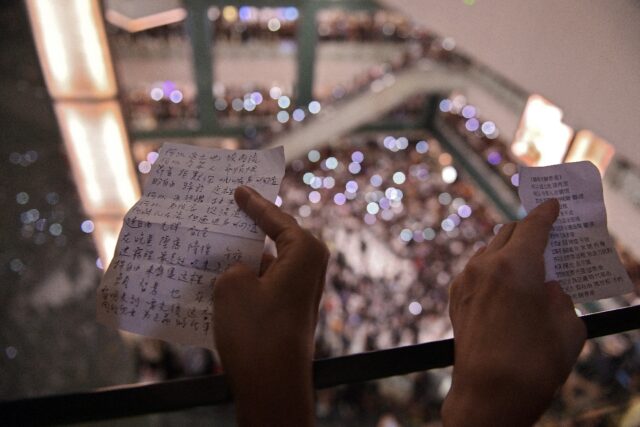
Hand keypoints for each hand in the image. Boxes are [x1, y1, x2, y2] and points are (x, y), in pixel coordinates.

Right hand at [214, 185, 328, 426]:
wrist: (272, 385)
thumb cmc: (257, 331)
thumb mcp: (232, 285)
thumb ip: (235, 265)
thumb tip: (241, 269)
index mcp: (305, 252)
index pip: (277, 218)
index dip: (254, 204)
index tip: (239, 190)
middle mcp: (310, 269)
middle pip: (276, 240)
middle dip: (249, 231)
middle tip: (227, 213)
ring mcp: (302, 293)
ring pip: (268, 265)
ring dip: (244, 260)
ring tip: (213, 249)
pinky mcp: (291, 313)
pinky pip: (267, 286)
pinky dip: (246, 282)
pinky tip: (220, 282)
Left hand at [442, 199, 585, 425]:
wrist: (487, 395)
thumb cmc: (533, 363)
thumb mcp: (567, 327)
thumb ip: (561, 297)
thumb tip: (549, 287)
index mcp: (514, 266)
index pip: (532, 226)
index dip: (546, 214)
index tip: (552, 204)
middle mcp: (484, 266)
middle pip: (507, 233)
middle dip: (527, 230)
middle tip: (544, 235)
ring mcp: (464, 281)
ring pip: (488, 250)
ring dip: (507, 250)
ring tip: (525, 263)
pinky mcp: (454, 298)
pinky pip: (475, 270)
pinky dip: (491, 268)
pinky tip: (504, 285)